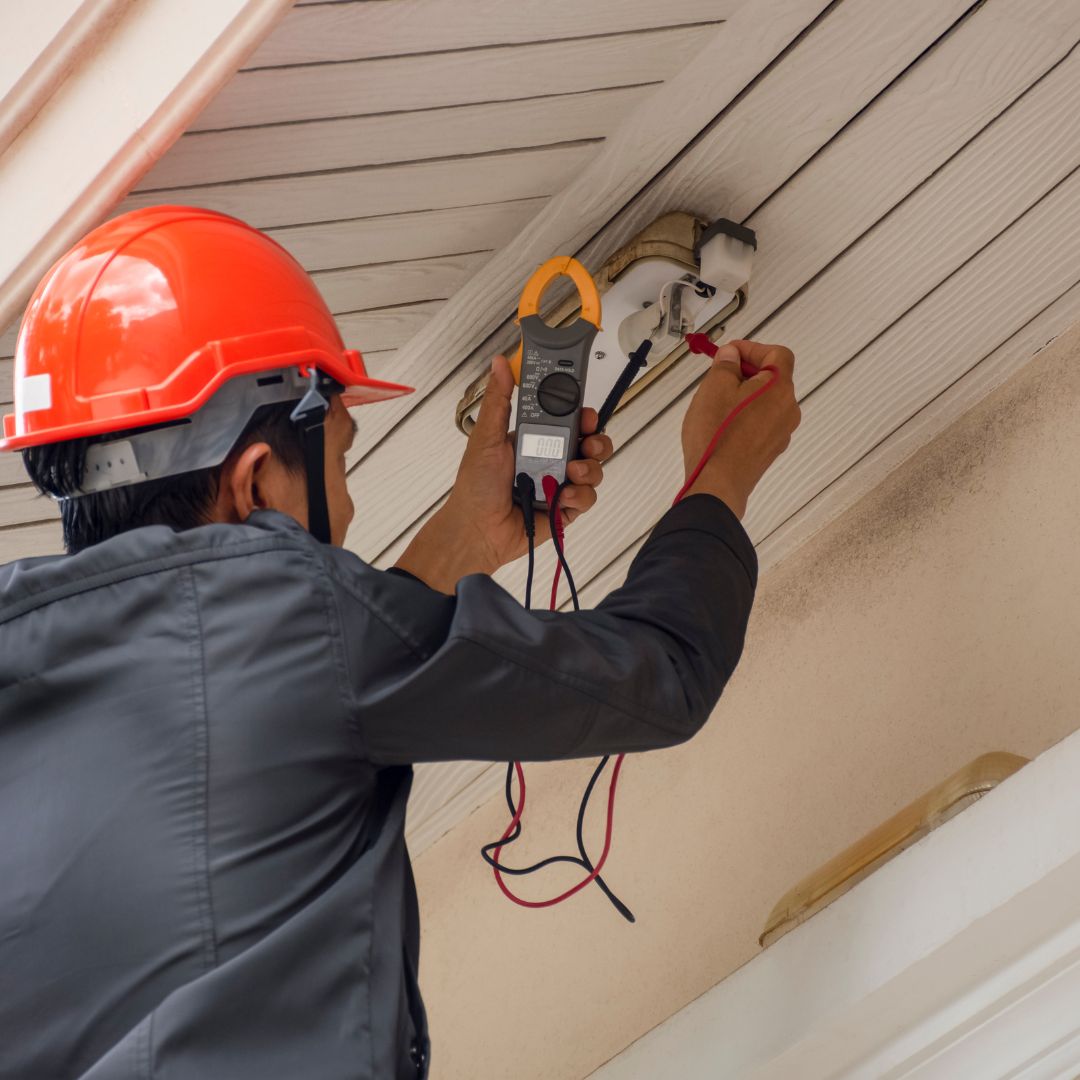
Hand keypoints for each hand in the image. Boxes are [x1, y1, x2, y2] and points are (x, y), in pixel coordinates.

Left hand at [394, 354, 612, 591]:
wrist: (477, 530)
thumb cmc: (476, 485)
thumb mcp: (486, 437)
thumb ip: (498, 400)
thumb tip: (499, 363)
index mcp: (535, 438)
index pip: (569, 419)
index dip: (583, 415)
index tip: (586, 413)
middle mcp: (551, 459)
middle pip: (590, 443)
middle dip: (597, 440)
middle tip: (588, 442)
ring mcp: (561, 484)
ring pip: (594, 470)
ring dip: (590, 469)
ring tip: (572, 473)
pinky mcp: (565, 509)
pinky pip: (587, 498)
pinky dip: (580, 496)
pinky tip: (564, 497)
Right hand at [682, 340, 799, 517]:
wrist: (718, 484)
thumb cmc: (716, 435)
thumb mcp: (714, 388)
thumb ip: (726, 364)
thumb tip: (732, 355)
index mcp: (780, 388)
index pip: (778, 354)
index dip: (753, 349)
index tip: (729, 354)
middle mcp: (788, 410)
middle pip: (773, 378)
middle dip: (746, 372)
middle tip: (719, 377)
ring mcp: (781, 432)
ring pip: (766, 402)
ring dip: (745, 396)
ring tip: (717, 405)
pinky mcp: (770, 450)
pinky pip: (761, 423)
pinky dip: (745, 417)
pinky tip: (722, 427)